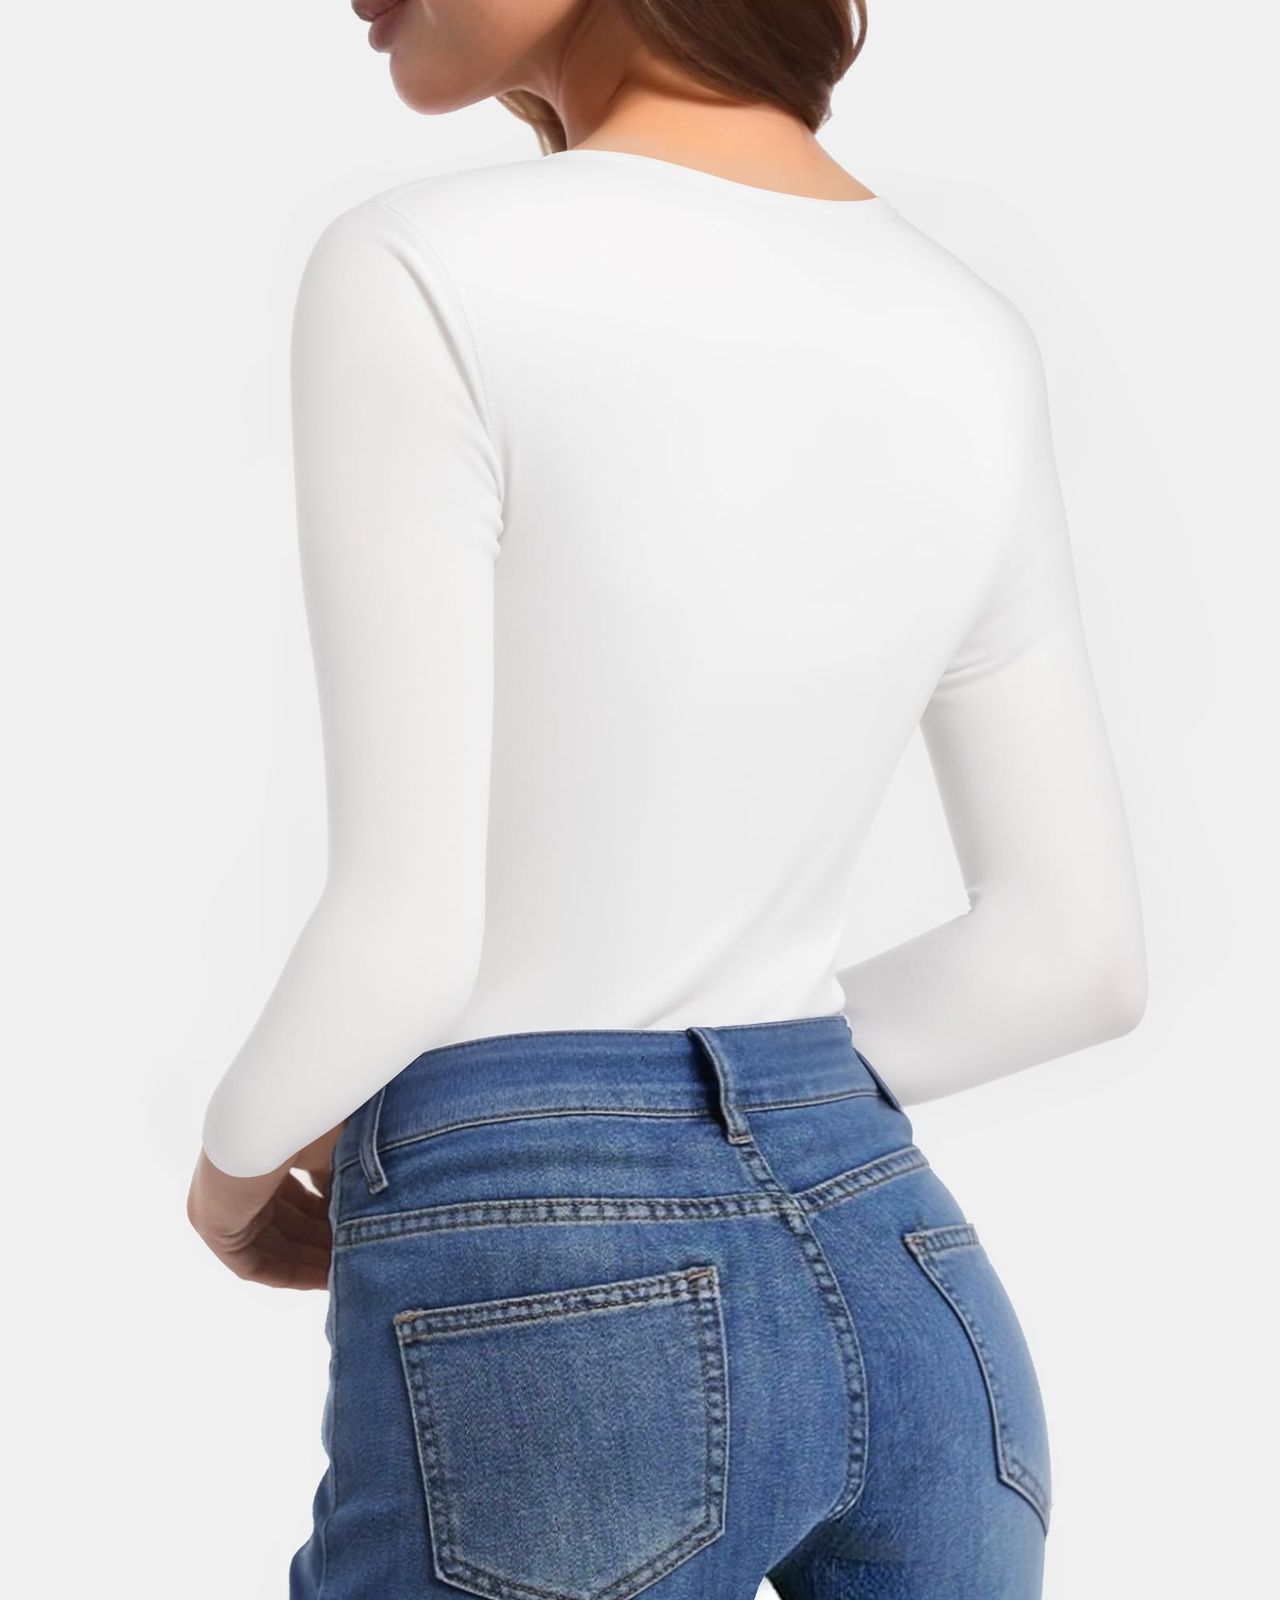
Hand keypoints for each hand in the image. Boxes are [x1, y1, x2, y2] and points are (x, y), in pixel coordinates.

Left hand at [186, 1121, 344, 1288]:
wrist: (271, 1117)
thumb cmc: (305, 1120)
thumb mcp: (331, 1152)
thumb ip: (337, 1180)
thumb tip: (349, 1209)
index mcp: (265, 1156)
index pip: (296, 1197)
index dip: (328, 1216)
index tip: (358, 1231)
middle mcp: (240, 1181)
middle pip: (286, 1224)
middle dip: (323, 1243)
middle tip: (357, 1257)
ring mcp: (223, 1203)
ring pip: (272, 1246)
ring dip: (310, 1262)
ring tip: (347, 1273)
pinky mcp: (213, 1226)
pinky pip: (252, 1263)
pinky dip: (288, 1274)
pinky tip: (322, 1280)